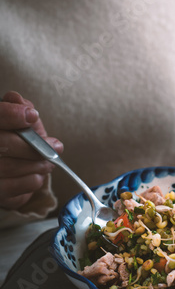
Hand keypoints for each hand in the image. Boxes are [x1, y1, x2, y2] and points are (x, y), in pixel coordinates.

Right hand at [0, 91, 63, 209]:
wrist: (9, 170)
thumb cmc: (13, 139)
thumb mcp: (17, 120)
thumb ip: (18, 108)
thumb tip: (17, 100)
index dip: (12, 115)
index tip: (32, 115)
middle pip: (4, 143)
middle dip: (34, 146)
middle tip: (56, 147)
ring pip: (9, 166)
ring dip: (37, 165)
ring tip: (49, 163)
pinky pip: (12, 188)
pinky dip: (31, 181)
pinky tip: (37, 175)